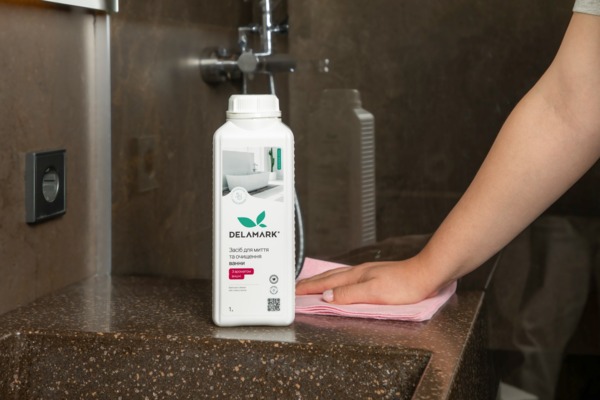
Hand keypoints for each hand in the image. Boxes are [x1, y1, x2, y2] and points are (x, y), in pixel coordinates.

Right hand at [295, 256, 438, 304]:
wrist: (427, 275)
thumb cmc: (405, 285)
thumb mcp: (374, 293)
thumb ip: (349, 294)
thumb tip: (327, 296)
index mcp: (355, 276)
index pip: (326, 283)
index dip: (309, 287)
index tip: (294, 291)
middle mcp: (359, 273)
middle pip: (329, 277)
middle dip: (311, 282)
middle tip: (296, 287)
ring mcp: (367, 273)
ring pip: (337, 276)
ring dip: (322, 281)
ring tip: (312, 284)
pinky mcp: (375, 277)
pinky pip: (347, 278)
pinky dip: (336, 281)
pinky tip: (339, 283)